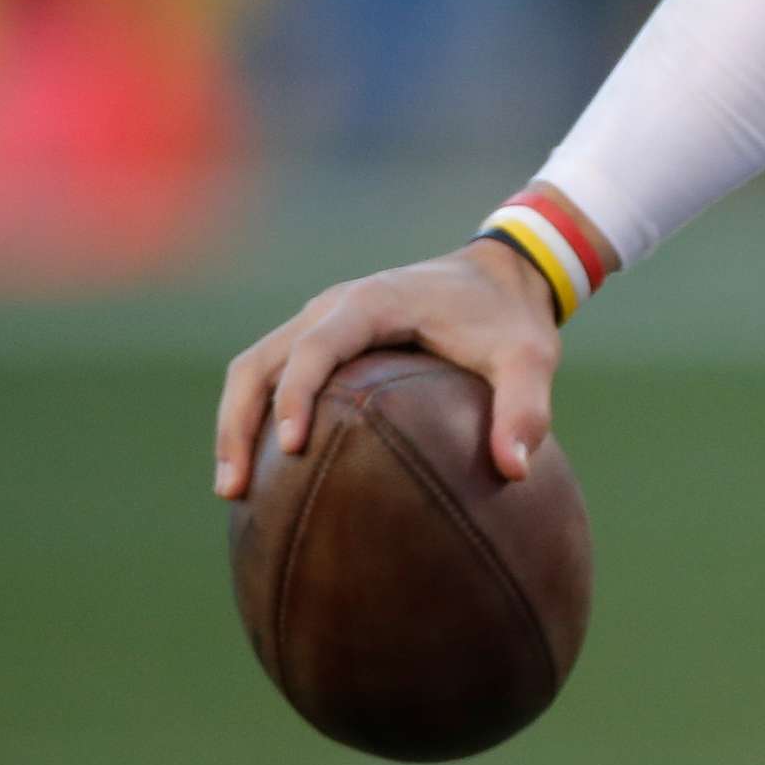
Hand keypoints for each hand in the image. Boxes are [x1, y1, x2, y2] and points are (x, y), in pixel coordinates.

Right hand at [213, 236, 560, 499]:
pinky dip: (255, 416)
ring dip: (236, 423)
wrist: (504, 273)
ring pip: (254, 368)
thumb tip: (516, 470)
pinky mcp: (325, 339)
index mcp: (374, 302)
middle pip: (261, 361)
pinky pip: (273, 374)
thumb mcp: (531, 356)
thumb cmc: (511, 317)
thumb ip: (526, 407)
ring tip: (233, 491)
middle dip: (240, 421)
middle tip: (235, 489)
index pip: (316, 346)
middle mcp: (335, 306)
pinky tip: (264, 472)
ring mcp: (322, 320)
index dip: (296, 394)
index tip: (291, 448)